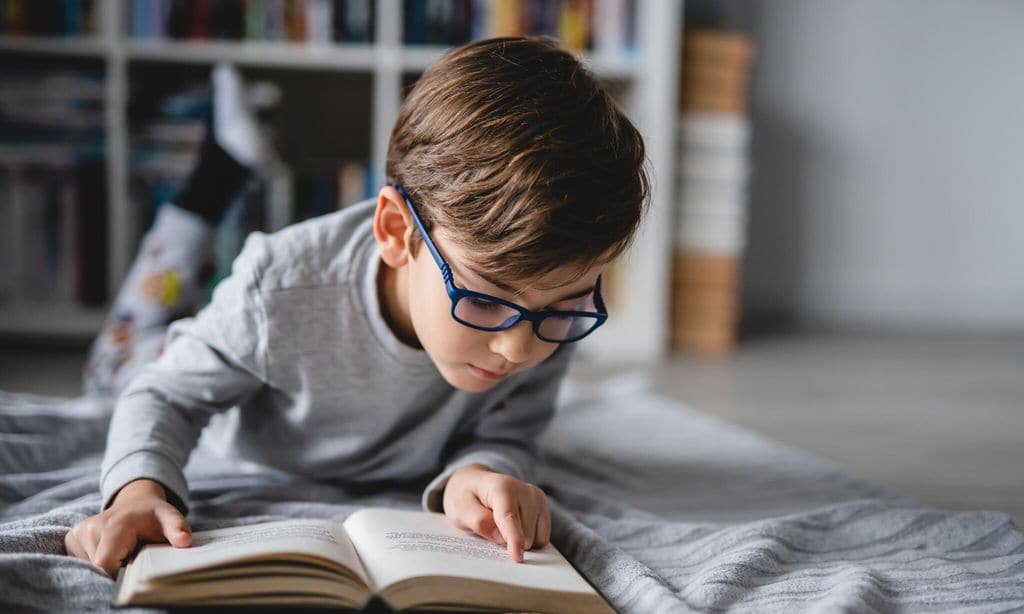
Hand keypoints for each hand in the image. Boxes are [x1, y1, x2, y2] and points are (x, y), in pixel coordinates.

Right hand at [64, 479, 191, 576]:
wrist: (135, 502)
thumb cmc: (153, 514)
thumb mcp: (169, 517)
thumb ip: (177, 528)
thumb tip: (185, 542)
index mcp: (114, 525)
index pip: (105, 564)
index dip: (118, 575)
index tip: (133, 573)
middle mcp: (91, 527)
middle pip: (97, 568)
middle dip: (114, 571)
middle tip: (131, 561)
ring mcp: (78, 532)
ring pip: (89, 567)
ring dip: (106, 567)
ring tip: (123, 554)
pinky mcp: (71, 538)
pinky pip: (81, 562)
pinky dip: (96, 563)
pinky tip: (111, 553)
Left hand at [442, 464, 550, 562]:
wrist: (476, 483)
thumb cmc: (466, 497)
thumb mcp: (460, 510)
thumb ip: (478, 521)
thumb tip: (502, 538)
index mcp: (501, 487)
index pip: (508, 517)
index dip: (513, 539)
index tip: (517, 557)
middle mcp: (524, 490)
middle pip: (523, 534)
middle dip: (508, 542)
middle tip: (490, 530)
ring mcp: (537, 498)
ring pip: (535, 539)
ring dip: (518, 541)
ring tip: (501, 527)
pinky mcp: (543, 507)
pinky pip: (542, 538)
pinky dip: (529, 541)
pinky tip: (515, 529)